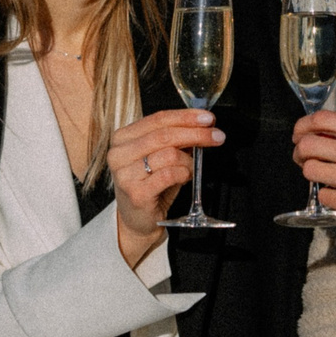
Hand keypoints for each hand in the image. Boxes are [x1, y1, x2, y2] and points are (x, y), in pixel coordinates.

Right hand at [106, 110, 219, 266]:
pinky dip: (184, 174)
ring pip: (169, 154)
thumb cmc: (151, 184)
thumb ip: (175, 139)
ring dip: (189, 161)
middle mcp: (119, 154)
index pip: (158, 119)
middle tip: (217, 136)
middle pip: (165, 135)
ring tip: (190, 169)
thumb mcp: (160, 156)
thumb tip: (203, 124)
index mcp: (123, 138)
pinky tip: (184, 178)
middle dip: (196, 134)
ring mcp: (125, 174)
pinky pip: (170, 175)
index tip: (208, 118)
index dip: (186, 117)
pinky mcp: (136, 194)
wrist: (137, 220)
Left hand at [292, 113, 335, 250]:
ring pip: (310, 171)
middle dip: (300, 151)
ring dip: (311, 174)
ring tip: (323, 176)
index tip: (300, 133)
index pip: (322, 120)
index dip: (303, 125)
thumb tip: (325, 135)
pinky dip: (329, 196)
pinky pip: (325, 197)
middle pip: (308, 145)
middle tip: (304, 157)